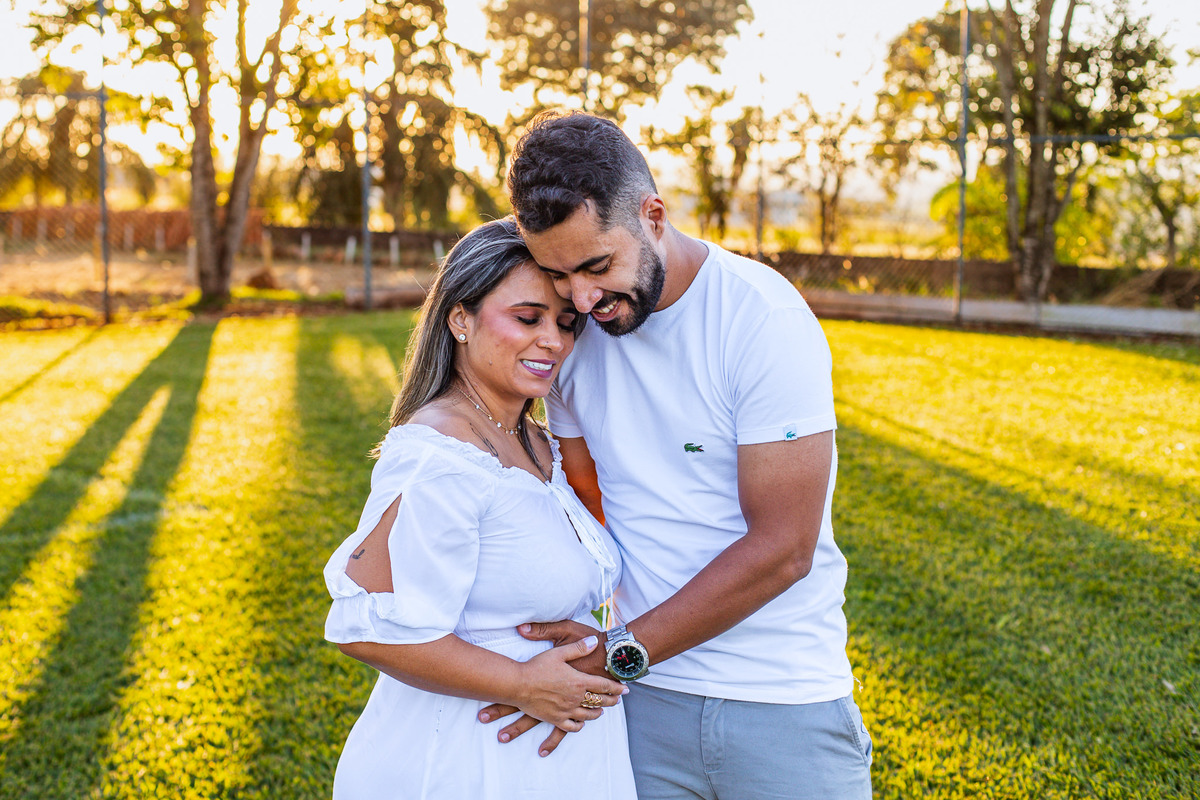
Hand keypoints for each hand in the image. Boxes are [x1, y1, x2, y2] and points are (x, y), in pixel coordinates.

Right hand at [510, 635, 625, 731]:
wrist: (517, 684)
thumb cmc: (537, 666)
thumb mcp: (558, 652)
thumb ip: (579, 648)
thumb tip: (595, 641)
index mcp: (579, 681)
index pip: (604, 686)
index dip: (617, 688)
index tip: (625, 689)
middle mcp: (575, 698)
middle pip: (600, 701)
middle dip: (611, 701)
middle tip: (618, 700)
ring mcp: (566, 710)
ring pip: (589, 715)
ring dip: (598, 713)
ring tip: (601, 711)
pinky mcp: (555, 719)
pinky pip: (573, 726)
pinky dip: (580, 725)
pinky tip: (581, 722)